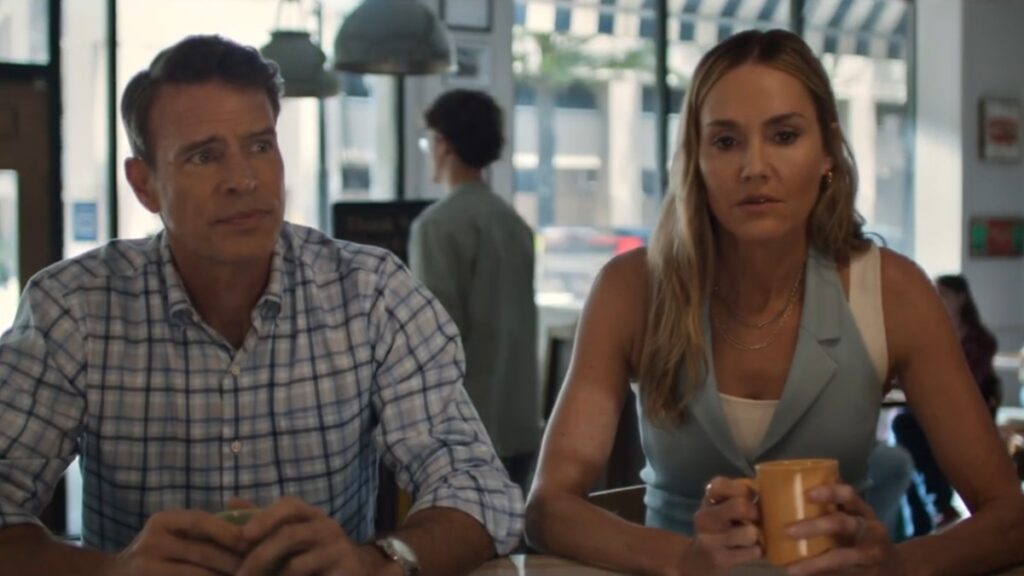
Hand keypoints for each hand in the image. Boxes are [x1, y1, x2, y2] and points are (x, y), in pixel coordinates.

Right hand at [108, 510, 246, 575]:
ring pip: (197, 574)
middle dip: (233, 561)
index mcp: (163, 521)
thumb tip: (249, 527)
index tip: (252, 541)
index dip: (228, 531)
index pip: (200, 520)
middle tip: (259, 565)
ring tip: (248, 575)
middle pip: (202, 551)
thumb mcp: (172, 533)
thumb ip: (202, 528)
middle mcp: (152, 540)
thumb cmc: (156, 553)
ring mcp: (146, 566)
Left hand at [236, 496, 394, 575]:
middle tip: (239, 575)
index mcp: (311, 515)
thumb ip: (264, 520)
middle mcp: (327, 527)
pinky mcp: (345, 570)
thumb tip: (231, 502)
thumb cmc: (315, 550)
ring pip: (297, 564)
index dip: (264, 517)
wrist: (359, 569)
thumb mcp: (292, 531)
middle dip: (259, 557)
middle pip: (289, 535)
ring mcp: (337, 550)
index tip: (242, 537)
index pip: (290, 505)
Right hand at [683, 476, 763, 572]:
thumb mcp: (723, 506)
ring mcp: (709, 539)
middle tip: (752, 520)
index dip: (742, 490)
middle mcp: (704, 517)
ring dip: (756, 536)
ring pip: (750, 532)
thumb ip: (739, 496)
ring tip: (749, 538)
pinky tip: (746, 550)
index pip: (721, 484)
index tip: (747, 498)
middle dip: (754, 513)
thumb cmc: (721, 527)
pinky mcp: (719, 559)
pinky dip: (756, 551)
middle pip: (740, 506)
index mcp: (707, 500)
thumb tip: (769, 494)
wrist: (700, 558)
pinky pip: (754, 551)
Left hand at [785, 484, 904, 575]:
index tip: (807, 494)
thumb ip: (835, 507)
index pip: (849, 495)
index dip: (829, 492)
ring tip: (790, 569)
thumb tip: (792, 489)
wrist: (896, 567)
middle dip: (814, 527)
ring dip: (814, 564)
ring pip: (841, 558)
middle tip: (788, 531)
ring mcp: (871, 555)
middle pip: (842, 524)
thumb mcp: (856, 518)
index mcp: (864, 511)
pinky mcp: (867, 574)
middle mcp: (870, 530)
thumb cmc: (864, 536)